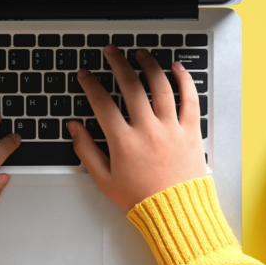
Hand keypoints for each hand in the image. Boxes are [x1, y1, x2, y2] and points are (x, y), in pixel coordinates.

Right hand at [67, 47, 207, 211]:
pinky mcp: (191, 131)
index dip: (90, 84)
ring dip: (148, 65)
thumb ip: (86, 151)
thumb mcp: (104, 179)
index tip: (85, 74)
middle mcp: (147, 129)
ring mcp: (171, 128)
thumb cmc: (141, 199)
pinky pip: (190, 99)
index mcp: (124, 141)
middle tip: (111, 51)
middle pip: (130, 86)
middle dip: (117, 63)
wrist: (176, 213)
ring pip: (160, 86)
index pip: (102, 103)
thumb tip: (74, 128)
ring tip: (140, 53)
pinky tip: (177, 67)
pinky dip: (184, 80)